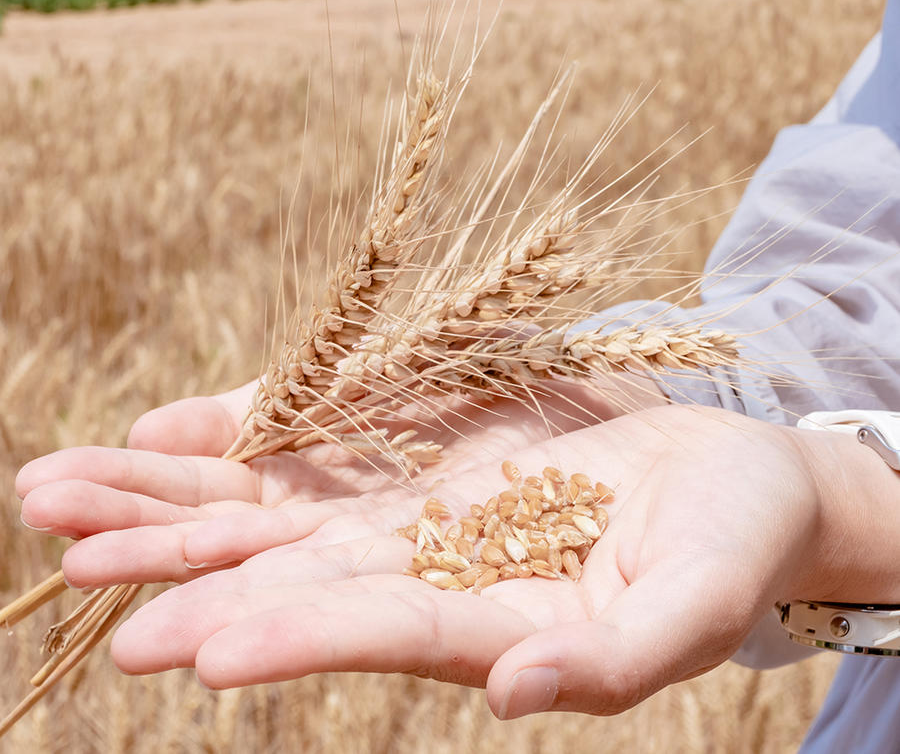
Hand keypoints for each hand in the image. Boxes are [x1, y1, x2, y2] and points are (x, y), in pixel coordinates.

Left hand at [101, 405, 874, 717]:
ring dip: (169, 498)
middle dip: (173, 562)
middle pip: (283, 568)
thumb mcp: (691, 607)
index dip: (283, 635)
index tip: (184, 646)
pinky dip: (234, 431)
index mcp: (489, 618)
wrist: (728, 473)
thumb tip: (515, 690)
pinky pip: (311, 438)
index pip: (368, 630)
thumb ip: (612, 661)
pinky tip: (160, 428)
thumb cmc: (728, 545)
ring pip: (270, 503)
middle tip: (64, 553)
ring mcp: (413, 502)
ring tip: (55, 493)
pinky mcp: (419, 442)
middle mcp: (428, 564)